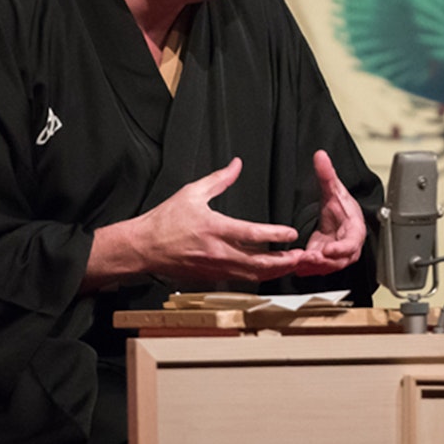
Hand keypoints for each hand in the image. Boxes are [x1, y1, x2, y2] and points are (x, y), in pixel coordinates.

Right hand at [85, 158, 305, 288]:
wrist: (143, 248)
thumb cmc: (165, 220)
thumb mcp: (192, 192)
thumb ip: (219, 179)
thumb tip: (236, 164)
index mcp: (214, 229)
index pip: (253, 234)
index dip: (276, 235)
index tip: (291, 233)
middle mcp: (217, 252)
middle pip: (258, 263)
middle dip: (283, 262)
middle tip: (300, 256)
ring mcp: (214, 268)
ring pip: (251, 275)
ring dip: (273, 272)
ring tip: (290, 265)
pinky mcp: (210, 277)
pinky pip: (238, 279)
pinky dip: (255, 276)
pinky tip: (266, 271)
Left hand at [295, 150, 367, 276]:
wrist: (342, 218)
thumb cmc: (343, 208)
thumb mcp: (334, 190)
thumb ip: (327, 174)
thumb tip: (320, 156)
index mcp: (354, 231)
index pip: (351, 243)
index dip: (341, 248)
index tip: (328, 250)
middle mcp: (348, 247)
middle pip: (338, 260)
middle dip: (323, 262)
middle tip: (307, 258)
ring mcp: (336, 256)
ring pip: (327, 267)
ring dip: (313, 267)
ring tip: (298, 263)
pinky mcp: (325, 261)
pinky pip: (317, 268)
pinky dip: (307, 268)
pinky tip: (295, 265)